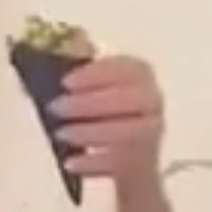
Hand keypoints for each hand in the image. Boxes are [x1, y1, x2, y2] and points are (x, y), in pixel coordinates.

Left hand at [51, 53, 164, 190]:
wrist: (128, 156)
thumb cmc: (103, 110)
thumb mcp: (93, 87)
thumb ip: (83, 71)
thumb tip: (65, 47)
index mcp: (142, 75)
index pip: (129, 69)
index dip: (98, 74)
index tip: (67, 82)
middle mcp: (154, 101)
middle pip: (131, 100)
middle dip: (91, 103)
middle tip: (56, 107)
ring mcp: (152, 133)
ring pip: (128, 133)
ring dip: (92, 133)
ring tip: (62, 134)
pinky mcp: (144, 163)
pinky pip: (121, 163)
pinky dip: (94, 163)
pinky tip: (71, 164)